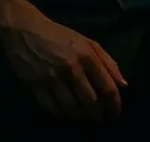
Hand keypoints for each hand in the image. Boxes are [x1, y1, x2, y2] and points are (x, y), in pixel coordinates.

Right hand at [1, 11, 127, 121]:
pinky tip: (64, 114)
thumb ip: (108, 62)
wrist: (25, 30)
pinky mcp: (35, 84)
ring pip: (71, 107)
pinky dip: (60, 114)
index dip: (114, 105)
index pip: (107, 87)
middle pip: (90, 101)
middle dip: (96, 115)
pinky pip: (51, 107)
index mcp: (87, 56)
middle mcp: (72, 67)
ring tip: (82, 117)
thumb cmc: (60, 36)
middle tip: (98, 119)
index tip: (115, 115)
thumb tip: (123, 84)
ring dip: (79, 117)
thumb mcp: (88, 43)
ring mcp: (53, 77)